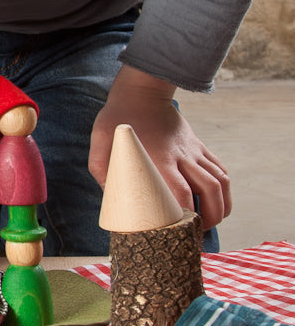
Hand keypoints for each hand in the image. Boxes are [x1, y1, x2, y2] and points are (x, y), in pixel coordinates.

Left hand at [89, 64, 230, 228]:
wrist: (142, 92)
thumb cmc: (118, 120)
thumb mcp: (102, 142)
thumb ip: (103, 170)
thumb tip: (111, 198)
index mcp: (159, 158)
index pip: (181, 192)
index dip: (185, 214)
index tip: (180, 231)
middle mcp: (182, 156)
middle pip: (209, 190)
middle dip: (209, 217)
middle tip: (197, 233)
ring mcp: (194, 151)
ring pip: (221, 182)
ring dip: (221, 206)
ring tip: (210, 222)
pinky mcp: (200, 147)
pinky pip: (221, 171)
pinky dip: (223, 190)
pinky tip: (216, 202)